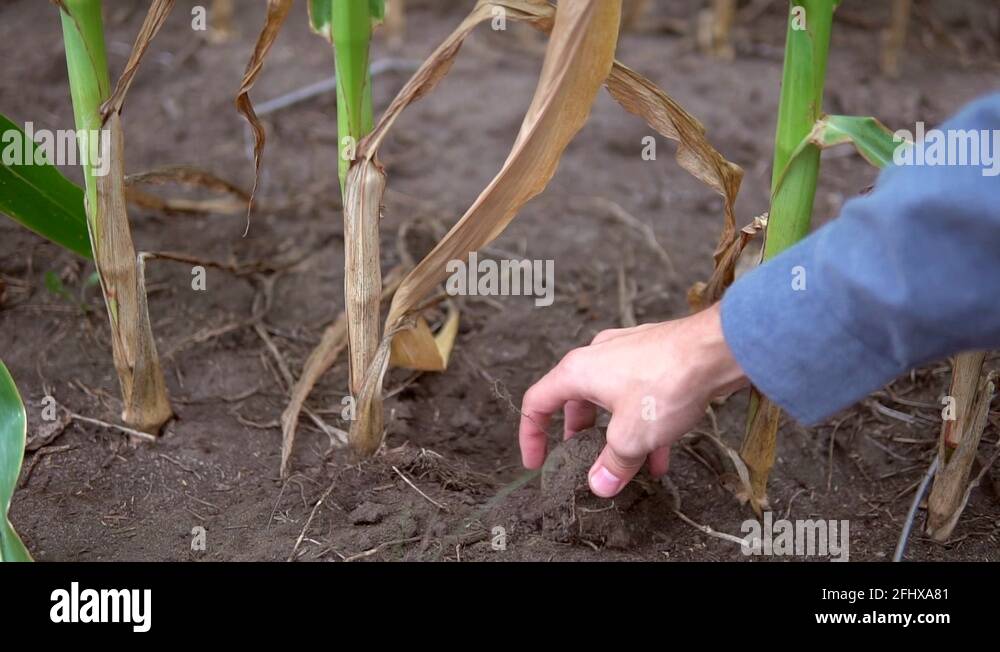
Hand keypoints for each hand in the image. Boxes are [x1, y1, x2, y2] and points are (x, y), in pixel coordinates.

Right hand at [518, 302, 747, 497]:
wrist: (718, 349)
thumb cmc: (667, 383)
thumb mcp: (632, 436)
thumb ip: (612, 464)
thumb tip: (599, 484)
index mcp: (578, 371)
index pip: (537, 402)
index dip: (531, 435)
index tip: (537, 462)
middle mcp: (598, 356)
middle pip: (575, 401)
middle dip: (580, 437)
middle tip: (582, 461)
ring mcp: (628, 353)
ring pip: (611, 400)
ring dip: (616, 434)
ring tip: (628, 465)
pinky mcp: (656, 356)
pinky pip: (639, 394)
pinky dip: (642, 422)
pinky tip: (661, 452)